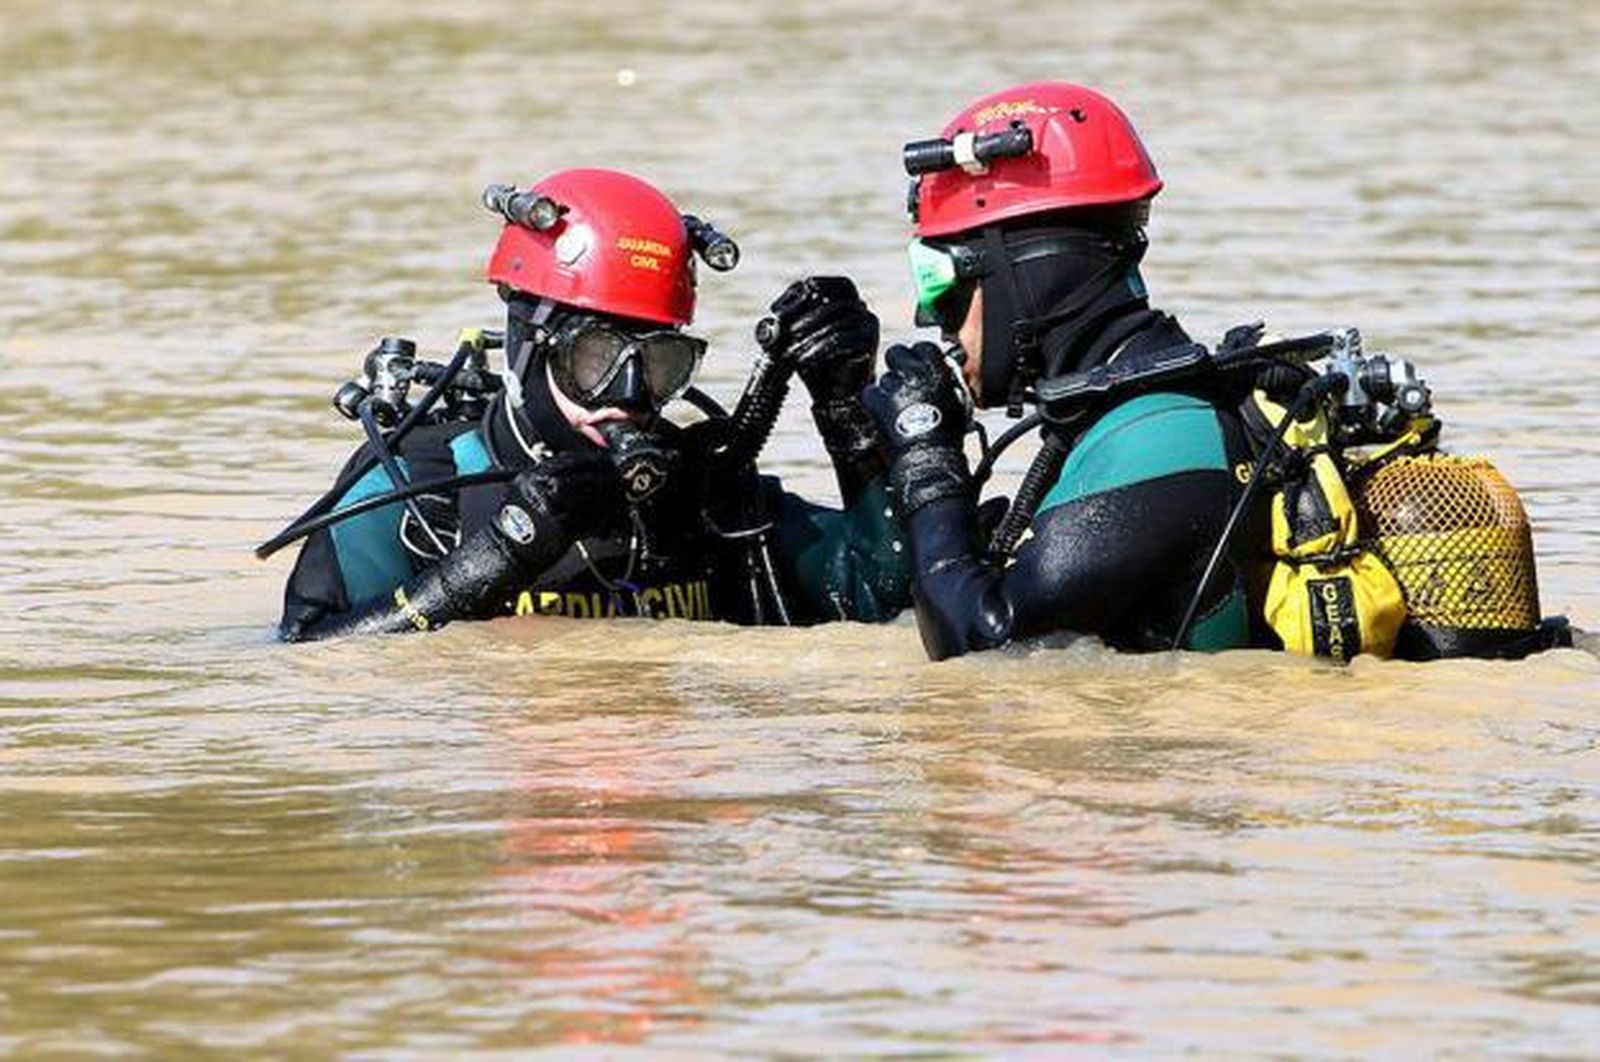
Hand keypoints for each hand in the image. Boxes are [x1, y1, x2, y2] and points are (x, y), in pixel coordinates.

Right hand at [498, 451, 625, 549]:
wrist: (505, 550)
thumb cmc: (515, 525)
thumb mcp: (525, 491)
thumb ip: (549, 478)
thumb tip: (580, 471)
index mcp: (533, 477)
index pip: (568, 461)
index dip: (591, 461)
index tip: (606, 462)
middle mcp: (541, 490)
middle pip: (582, 479)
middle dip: (605, 480)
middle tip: (621, 481)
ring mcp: (551, 509)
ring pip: (588, 501)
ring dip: (607, 501)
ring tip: (619, 501)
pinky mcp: (559, 530)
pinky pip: (586, 523)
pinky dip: (599, 522)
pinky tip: (607, 520)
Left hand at [756, 276, 878, 401]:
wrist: (835, 393)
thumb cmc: (816, 362)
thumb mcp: (798, 337)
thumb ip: (791, 320)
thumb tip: (775, 315)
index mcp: (847, 301)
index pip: (830, 285)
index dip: (811, 288)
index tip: (785, 304)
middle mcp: (861, 309)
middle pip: (833, 304)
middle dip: (806, 318)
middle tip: (786, 331)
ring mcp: (868, 324)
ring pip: (836, 323)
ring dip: (810, 338)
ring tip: (792, 352)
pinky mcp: (870, 343)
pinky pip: (842, 340)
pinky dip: (820, 349)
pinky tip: (805, 359)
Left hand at [861, 342, 972, 515]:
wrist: (930, 458)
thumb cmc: (948, 437)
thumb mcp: (956, 403)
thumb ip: (946, 384)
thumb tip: (941, 375)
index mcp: (937, 371)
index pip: (922, 347)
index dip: (918, 357)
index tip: (918, 366)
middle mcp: (914, 373)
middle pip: (896, 353)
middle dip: (898, 365)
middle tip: (903, 382)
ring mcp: (894, 386)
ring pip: (884, 377)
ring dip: (888, 390)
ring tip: (897, 409)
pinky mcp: (877, 401)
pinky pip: (870, 392)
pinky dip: (874, 402)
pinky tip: (883, 414)